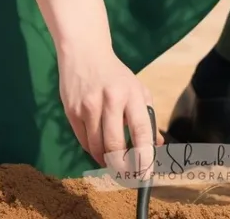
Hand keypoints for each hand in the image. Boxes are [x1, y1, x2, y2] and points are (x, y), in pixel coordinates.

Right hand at [58, 45, 164, 172]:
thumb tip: (157, 146)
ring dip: (106, 161)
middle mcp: (109, 100)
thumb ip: (148, 117)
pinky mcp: (71, 111)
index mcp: (131, 93)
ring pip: (97, 148)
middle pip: (114, 146)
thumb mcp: (137, 89)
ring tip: (113, 163)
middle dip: (122, 167)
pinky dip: (93, 150)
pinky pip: (84, 142)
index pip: (141, 131)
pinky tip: (99, 148)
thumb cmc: (116, 75)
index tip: (146, 174)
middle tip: (127, 176)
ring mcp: (88, 106)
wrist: (85, 53)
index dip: (144, 157)